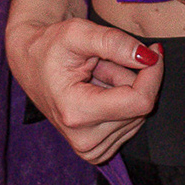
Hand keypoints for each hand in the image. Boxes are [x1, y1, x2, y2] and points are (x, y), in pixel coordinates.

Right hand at [6, 14, 164, 165]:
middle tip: (104, 62)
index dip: (153, 74)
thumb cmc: (51, 45)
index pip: (139, 102)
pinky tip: (99, 92)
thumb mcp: (78, 32)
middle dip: (132, 79)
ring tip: (96, 76)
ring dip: (125, 90)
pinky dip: (122, 104)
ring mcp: (89, 150)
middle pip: (140, 109)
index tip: (153, 51)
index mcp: (76, 112)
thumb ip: (113, 42)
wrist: (31, 63)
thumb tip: (148, 58)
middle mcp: (83, 140)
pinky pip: (130, 125)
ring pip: (138, 116)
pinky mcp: (96, 152)